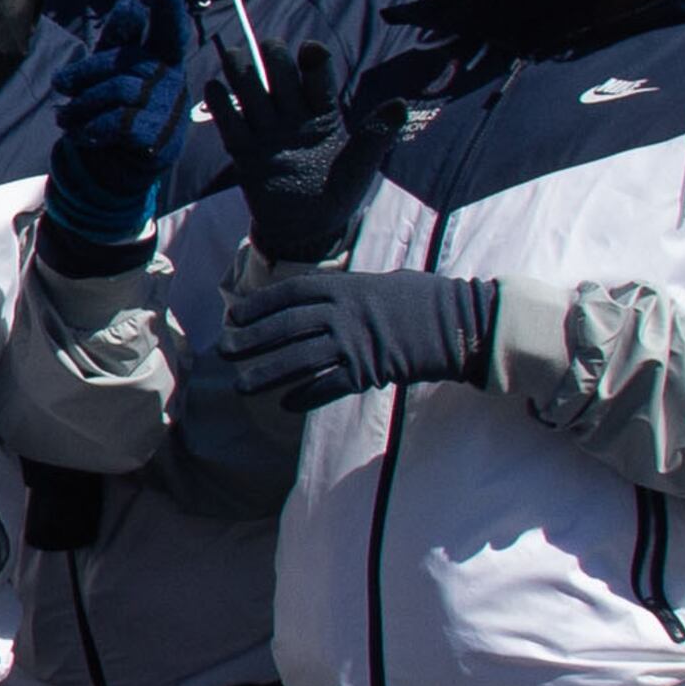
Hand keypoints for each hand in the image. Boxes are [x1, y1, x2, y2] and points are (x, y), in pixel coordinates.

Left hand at [38, 0, 194, 261]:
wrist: (111, 171)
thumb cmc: (111, 111)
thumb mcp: (108, 73)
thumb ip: (118, 40)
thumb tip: (130, 4)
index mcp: (162, 59)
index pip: (168, 31)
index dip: (168, 11)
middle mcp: (172, 81)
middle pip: (126, 62)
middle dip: (85, 74)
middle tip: (61, 86)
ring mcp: (171, 112)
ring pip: (120, 92)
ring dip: (83, 106)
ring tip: (64, 117)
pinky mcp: (162, 140)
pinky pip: (122, 124)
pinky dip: (94, 129)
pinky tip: (82, 135)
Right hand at [204, 34, 399, 265]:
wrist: (307, 229)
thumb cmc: (338, 193)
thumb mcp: (359, 166)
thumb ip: (374, 134)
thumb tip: (400, 104)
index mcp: (324, 111)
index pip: (317, 76)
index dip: (312, 59)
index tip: (310, 51)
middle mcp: (293, 113)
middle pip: (280, 74)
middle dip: (274, 57)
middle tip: (268, 48)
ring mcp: (267, 130)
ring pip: (252, 91)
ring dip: (241, 69)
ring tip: (232, 53)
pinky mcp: (245, 150)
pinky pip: (230, 123)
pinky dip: (220, 104)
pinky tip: (215, 87)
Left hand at [214, 267, 495, 410]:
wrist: (460, 324)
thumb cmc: (425, 299)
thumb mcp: (382, 281)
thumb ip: (350, 290)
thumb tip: (325, 297)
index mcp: (344, 286)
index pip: (287, 294)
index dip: (257, 306)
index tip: (233, 316)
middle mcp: (342, 312)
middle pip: (284, 328)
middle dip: (251, 340)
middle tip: (224, 351)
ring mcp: (354, 342)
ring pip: (297, 361)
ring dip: (266, 374)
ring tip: (241, 386)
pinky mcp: (368, 371)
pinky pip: (327, 386)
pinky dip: (304, 396)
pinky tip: (285, 404)